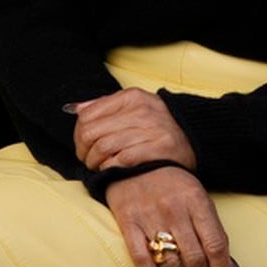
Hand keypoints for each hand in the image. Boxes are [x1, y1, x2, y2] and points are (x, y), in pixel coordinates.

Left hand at [73, 88, 197, 170]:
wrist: (193, 139)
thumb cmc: (156, 125)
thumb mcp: (133, 106)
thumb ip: (104, 106)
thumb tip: (74, 109)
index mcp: (131, 97)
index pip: (87, 115)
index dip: (78, 135)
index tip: (82, 146)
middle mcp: (141, 110)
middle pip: (92, 133)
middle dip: (83, 151)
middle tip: (87, 160)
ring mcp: (151, 129)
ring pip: (104, 147)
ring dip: (95, 162)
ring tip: (99, 166)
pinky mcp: (159, 148)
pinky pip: (122, 160)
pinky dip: (111, 167)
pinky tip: (113, 169)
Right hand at [104, 167, 237, 266]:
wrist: (138, 160)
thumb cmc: (175, 185)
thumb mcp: (200, 199)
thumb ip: (214, 232)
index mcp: (197, 201)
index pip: (215, 245)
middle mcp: (175, 209)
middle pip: (195, 259)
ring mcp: (150, 217)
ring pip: (170, 264)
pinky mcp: (128, 224)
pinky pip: (142, 260)